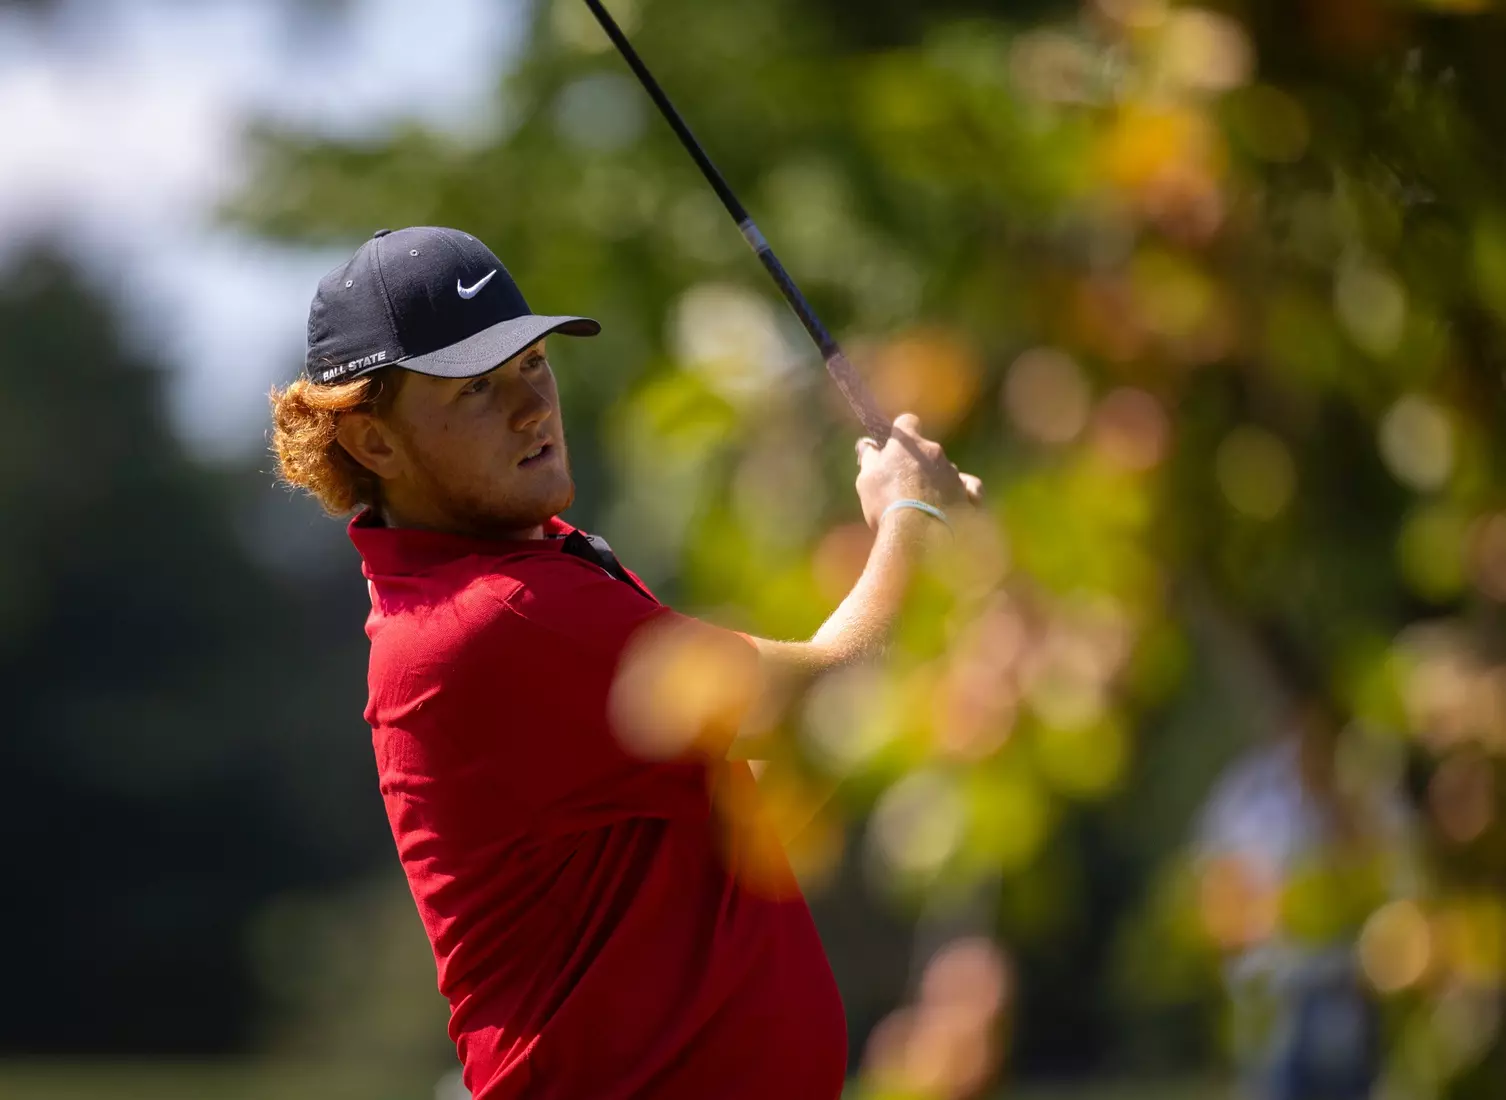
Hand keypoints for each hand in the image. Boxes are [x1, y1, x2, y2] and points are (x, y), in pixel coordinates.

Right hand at [855, 412, 983, 529]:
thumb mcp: (867, 479)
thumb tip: (866, 445)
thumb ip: (869, 457)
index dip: (901, 432)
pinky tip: (956, 504)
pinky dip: (963, 492)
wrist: (918, 534)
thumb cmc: (886, 502)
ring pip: (945, 471)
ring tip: (924, 508)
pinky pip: (969, 487)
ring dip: (936, 483)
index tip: (893, 446)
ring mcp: (954, 472)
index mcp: (909, 443)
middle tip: (902, 487)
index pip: (907, 422)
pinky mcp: (968, 494)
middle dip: (917, 464)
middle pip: (927, 450)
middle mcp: (935, 452)